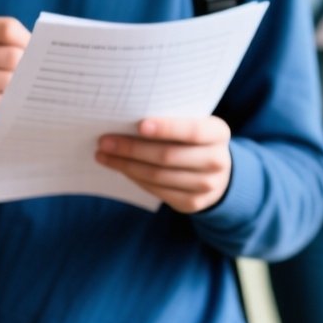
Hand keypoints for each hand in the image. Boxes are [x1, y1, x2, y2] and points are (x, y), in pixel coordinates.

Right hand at [0, 17, 29, 136]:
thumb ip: (6, 41)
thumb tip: (46, 51)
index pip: (7, 28)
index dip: (28, 40)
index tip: (35, 49)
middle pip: (12, 56)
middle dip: (26, 66)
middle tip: (29, 72)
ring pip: (9, 80)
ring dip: (18, 85)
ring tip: (15, 85)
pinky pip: (0, 100)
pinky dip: (8, 100)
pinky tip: (3, 98)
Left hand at [96, 116, 233, 212]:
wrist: (217, 172)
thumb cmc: (195, 140)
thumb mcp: (194, 125)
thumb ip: (172, 121)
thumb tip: (127, 120)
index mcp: (219, 133)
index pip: (193, 131)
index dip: (167, 128)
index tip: (139, 125)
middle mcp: (217, 161)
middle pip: (168, 156)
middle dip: (132, 148)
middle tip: (104, 141)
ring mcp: (207, 185)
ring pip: (158, 175)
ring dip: (126, 165)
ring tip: (103, 155)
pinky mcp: (193, 203)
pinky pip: (157, 190)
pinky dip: (135, 178)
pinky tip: (121, 168)